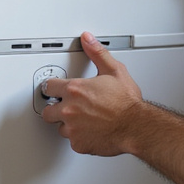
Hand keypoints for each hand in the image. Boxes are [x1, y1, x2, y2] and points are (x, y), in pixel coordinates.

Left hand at [41, 32, 142, 156]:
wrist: (136, 126)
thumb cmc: (126, 102)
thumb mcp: (114, 70)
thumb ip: (97, 53)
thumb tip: (87, 39)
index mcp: (75, 90)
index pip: (48, 87)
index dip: (53, 87)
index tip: (56, 88)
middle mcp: (69, 110)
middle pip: (47, 110)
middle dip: (56, 107)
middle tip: (68, 105)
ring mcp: (72, 129)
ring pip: (60, 127)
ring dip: (68, 124)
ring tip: (83, 119)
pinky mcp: (78, 144)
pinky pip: (72, 141)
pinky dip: (79, 137)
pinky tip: (90, 130)